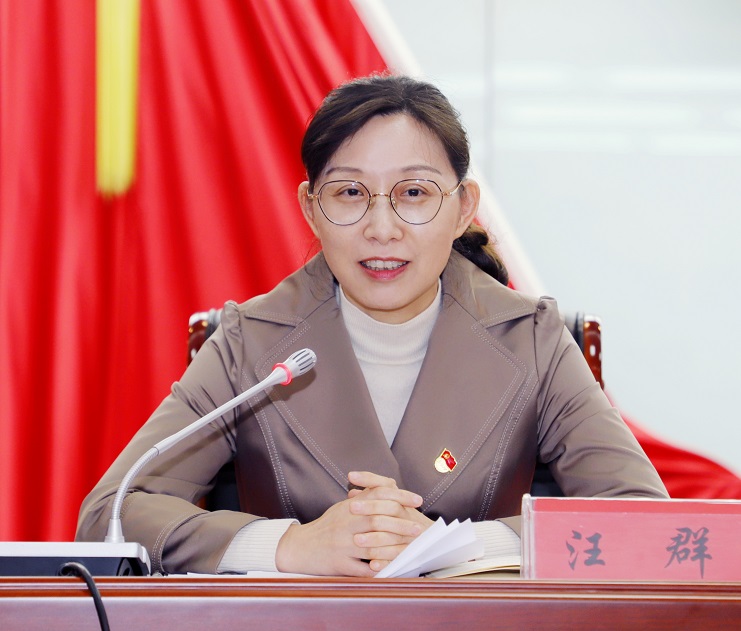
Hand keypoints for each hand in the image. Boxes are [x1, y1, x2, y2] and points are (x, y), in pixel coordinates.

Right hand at [275, 471, 428, 575]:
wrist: (300, 547)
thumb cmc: (326, 527)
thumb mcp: (342, 508)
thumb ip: (364, 498)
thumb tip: (387, 487)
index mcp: (348, 509)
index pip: (377, 495)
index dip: (400, 496)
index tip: (417, 499)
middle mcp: (345, 525)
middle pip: (377, 519)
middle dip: (401, 523)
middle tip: (418, 527)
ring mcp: (342, 545)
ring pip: (372, 545)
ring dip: (394, 547)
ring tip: (411, 548)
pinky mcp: (340, 565)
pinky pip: (362, 569)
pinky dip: (378, 570)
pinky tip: (393, 570)